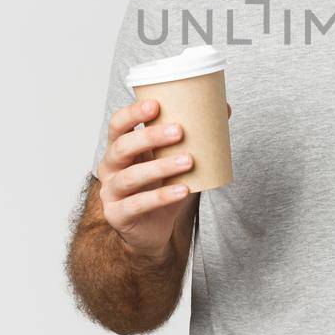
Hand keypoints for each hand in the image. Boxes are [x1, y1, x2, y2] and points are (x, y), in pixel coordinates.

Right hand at [93, 98, 230, 261]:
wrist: (152, 229)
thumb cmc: (161, 186)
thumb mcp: (173, 159)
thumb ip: (191, 137)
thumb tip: (224, 109)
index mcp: (119, 147)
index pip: (118, 124)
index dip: (132, 113)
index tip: (155, 105)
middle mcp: (109, 167)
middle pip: (122, 147)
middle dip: (150, 137)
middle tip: (179, 131)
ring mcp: (110, 192)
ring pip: (131, 176)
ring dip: (161, 167)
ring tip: (188, 161)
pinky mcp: (116, 215)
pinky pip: (138, 204)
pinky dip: (161, 196)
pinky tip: (182, 190)